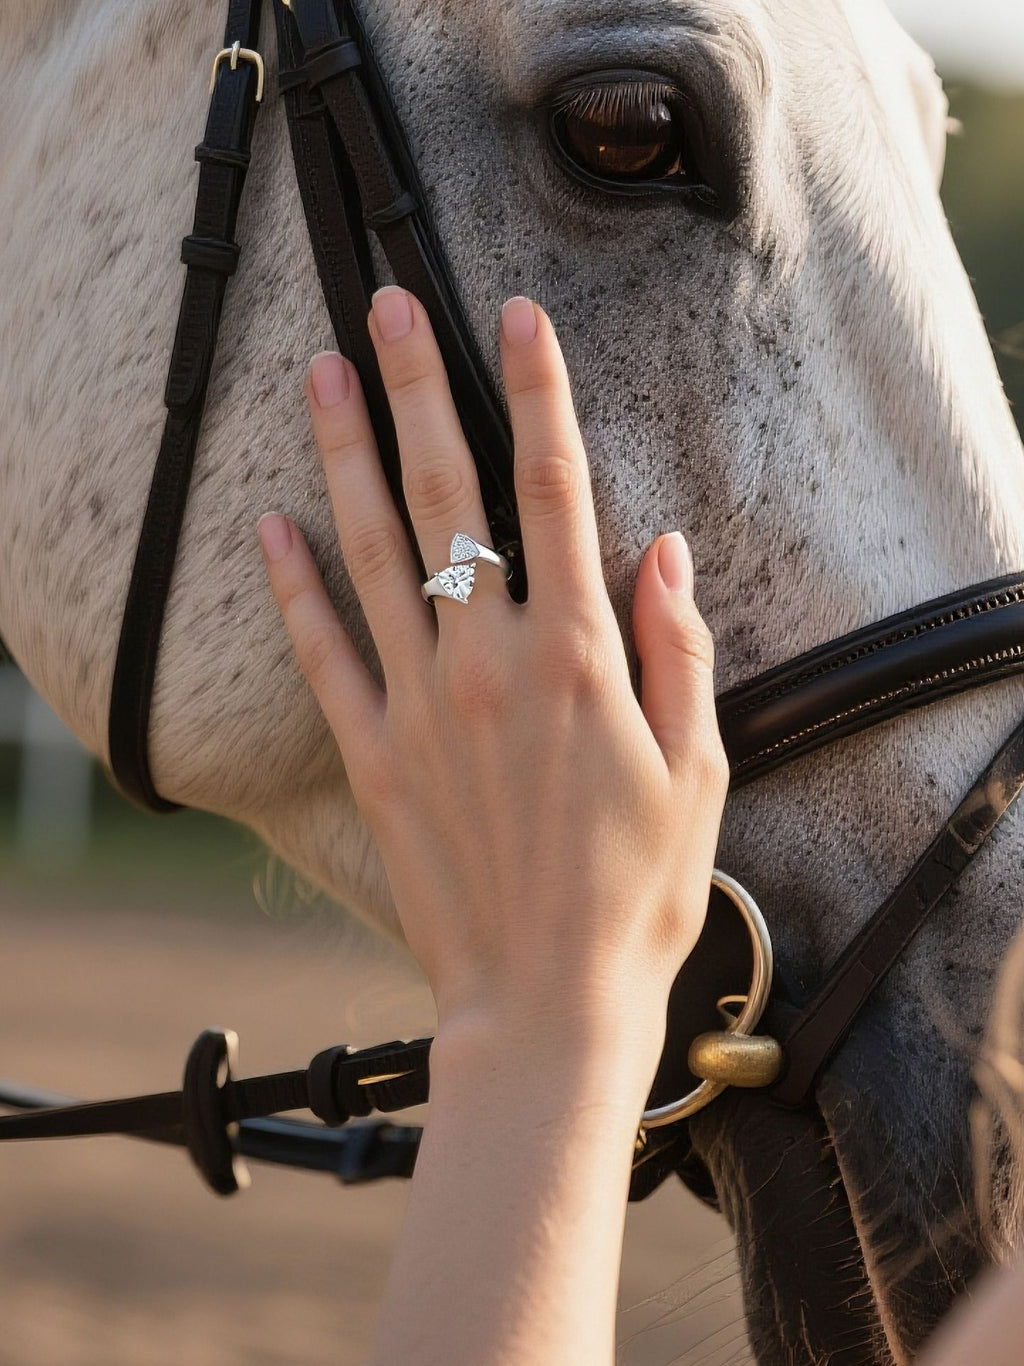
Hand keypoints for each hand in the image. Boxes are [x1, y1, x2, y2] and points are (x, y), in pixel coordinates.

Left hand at [258, 288, 727, 1066]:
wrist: (547, 1003)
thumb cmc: (635, 892)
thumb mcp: (698, 766)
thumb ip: (678, 646)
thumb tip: (662, 548)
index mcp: (579, 655)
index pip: (557, 490)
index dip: (539, 392)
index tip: (517, 316)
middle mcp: (491, 661)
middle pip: (449, 495)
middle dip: (418, 389)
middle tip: (384, 306)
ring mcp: (422, 705)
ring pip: (375, 552)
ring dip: (346, 455)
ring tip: (318, 374)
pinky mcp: (374, 757)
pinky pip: (324, 653)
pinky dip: (293, 586)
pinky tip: (268, 525)